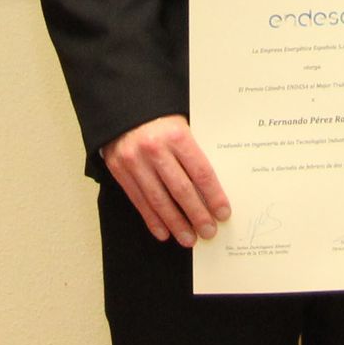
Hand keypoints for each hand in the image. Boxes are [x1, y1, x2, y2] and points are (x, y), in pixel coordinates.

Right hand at [101, 114, 230, 245]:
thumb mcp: (182, 122)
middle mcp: (155, 150)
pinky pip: (139, 201)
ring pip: (159, 201)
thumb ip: (194, 148)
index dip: (213, 196)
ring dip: (176, 223)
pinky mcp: (120, 171)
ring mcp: (135, 162)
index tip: (223, 212)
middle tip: (209, 232)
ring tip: (189, 239)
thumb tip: (213, 183)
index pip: (200, 172)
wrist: (122, 106)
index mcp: (177, 135)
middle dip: (197, 215)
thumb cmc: (160, 116)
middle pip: (181, 190)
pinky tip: (164, 232)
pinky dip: (152, 219)